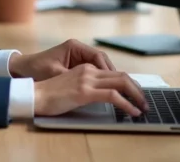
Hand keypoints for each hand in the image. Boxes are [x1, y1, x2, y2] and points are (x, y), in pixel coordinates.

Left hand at [8, 39, 115, 80]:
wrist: (23, 68)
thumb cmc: (37, 69)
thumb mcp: (55, 74)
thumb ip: (73, 77)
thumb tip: (92, 85)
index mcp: (74, 47)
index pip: (98, 56)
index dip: (107, 69)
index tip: (114, 81)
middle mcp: (77, 49)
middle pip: (101, 60)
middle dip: (111, 73)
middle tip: (121, 86)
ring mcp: (77, 56)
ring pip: (98, 65)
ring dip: (106, 76)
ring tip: (116, 89)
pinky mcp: (75, 64)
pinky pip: (92, 70)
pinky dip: (99, 78)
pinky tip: (103, 89)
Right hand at [33, 64, 148, 116]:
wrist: (35, 95)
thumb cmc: (50, 94)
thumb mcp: (72, 86)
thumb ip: (87, 86)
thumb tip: (104, 96)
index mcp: (85, 68)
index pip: (114, 73)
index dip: (129, 83)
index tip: (136, 94)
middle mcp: (88, 70)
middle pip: (121, 75)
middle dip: (137, 88)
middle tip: (145, 101)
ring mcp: (87, 79)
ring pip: (121, 82)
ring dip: (136, 95)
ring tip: (143, 107)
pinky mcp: (84, 91)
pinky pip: (113, 95)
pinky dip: (127, 103)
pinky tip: (132, 111)